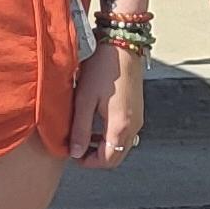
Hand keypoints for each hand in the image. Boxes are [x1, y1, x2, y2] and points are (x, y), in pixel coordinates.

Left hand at [69, 49, 144, 165]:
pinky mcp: (137, 110)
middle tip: (76, 148)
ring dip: (103, 147)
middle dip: (96, 158)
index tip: (72, 154)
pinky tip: (96, 124)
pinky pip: (125, 133)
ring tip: (83, 136)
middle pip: (116, 156)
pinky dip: (110, 136)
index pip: (108, 161)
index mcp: (121, 126)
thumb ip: (80, 129)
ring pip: (121, 146)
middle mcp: (134, 126)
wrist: (122, 45)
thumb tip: (76, 153)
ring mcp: (138, 118)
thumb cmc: (102, 68)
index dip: (88, 163)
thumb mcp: (84, 99)